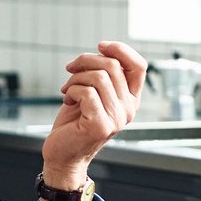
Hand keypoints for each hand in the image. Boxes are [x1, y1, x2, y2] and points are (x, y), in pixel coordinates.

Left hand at [40, 41, 145, 183]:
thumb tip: (103, 50)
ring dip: (76, 78)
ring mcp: (116, 119)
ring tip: (67, 89)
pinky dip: (71, 90)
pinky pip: (86, 92)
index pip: (139, 66)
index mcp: (130, 99)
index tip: (100, 46)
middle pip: (112, 66)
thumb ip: (103, 75)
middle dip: (86, 61)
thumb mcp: (92, 93)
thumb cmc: (74, 122)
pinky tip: (67, 99)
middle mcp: (128, 109)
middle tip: (70, 70)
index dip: (121, 49)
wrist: (62, 154)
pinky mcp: (100, 125)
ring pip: (98, 77)